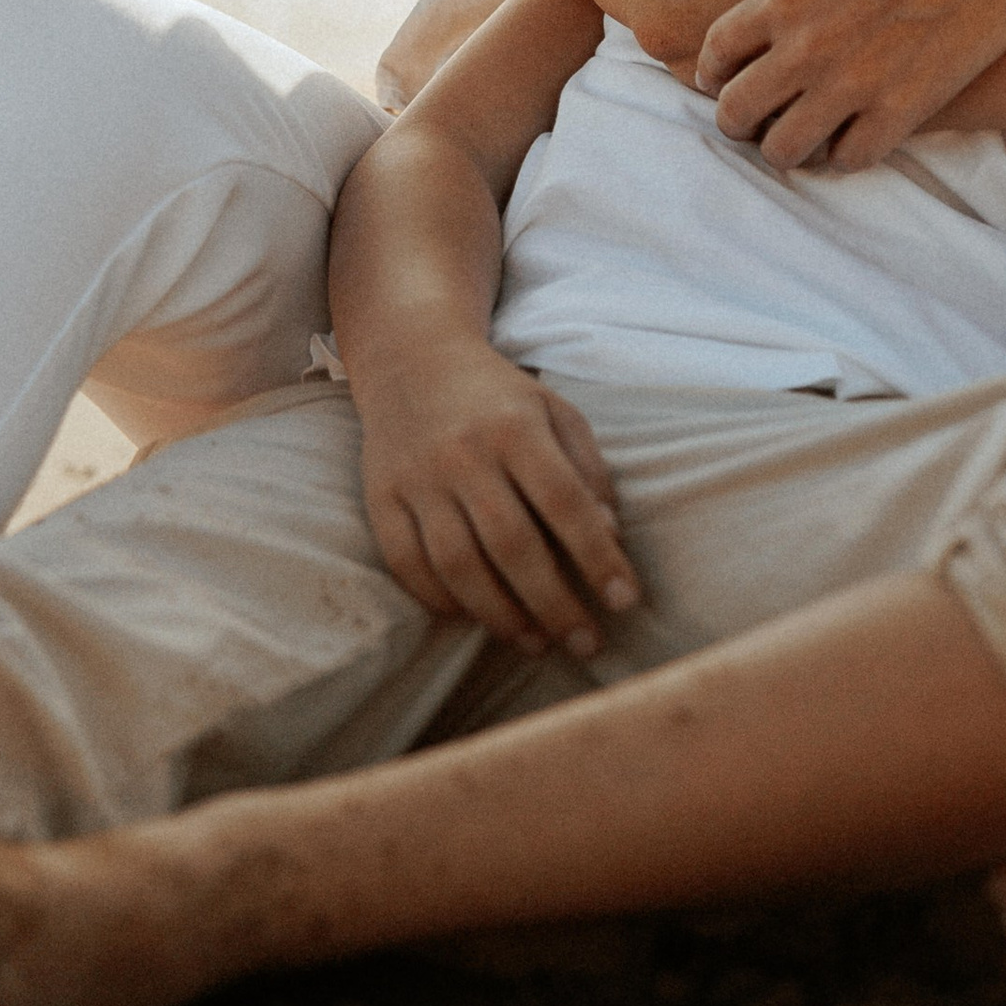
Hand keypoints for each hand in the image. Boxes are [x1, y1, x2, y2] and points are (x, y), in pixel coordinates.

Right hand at [356, 343, 639, 656]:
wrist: (411, 361)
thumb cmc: (498, 397)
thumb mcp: (555, 412)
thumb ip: (588, 469)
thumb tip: (610, 536)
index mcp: (515, 428)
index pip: (564, 502)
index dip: (598, 556)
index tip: (626, 601)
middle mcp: (463, 454)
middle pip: (512, 544)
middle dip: (555, 603)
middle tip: (587, 643)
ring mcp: (416, 478)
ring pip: (457, 564)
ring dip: (500, 614)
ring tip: (536, 642)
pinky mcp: (379, 498)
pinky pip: (407, 564)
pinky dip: (441, 600)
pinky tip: (475, 617)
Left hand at [695, 0, 1005, 172]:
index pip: (716, 54)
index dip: (709, 72)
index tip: (719, 79)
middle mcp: (809, 47)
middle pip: (739, 111)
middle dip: (735, 122)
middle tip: (749, 121)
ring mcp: (855, 84)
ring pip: (787, 149)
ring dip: (783, 149)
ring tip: (794, 140)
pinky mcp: (903, 109)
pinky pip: (851, 159)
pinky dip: (842, 156)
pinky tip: (848, 141)